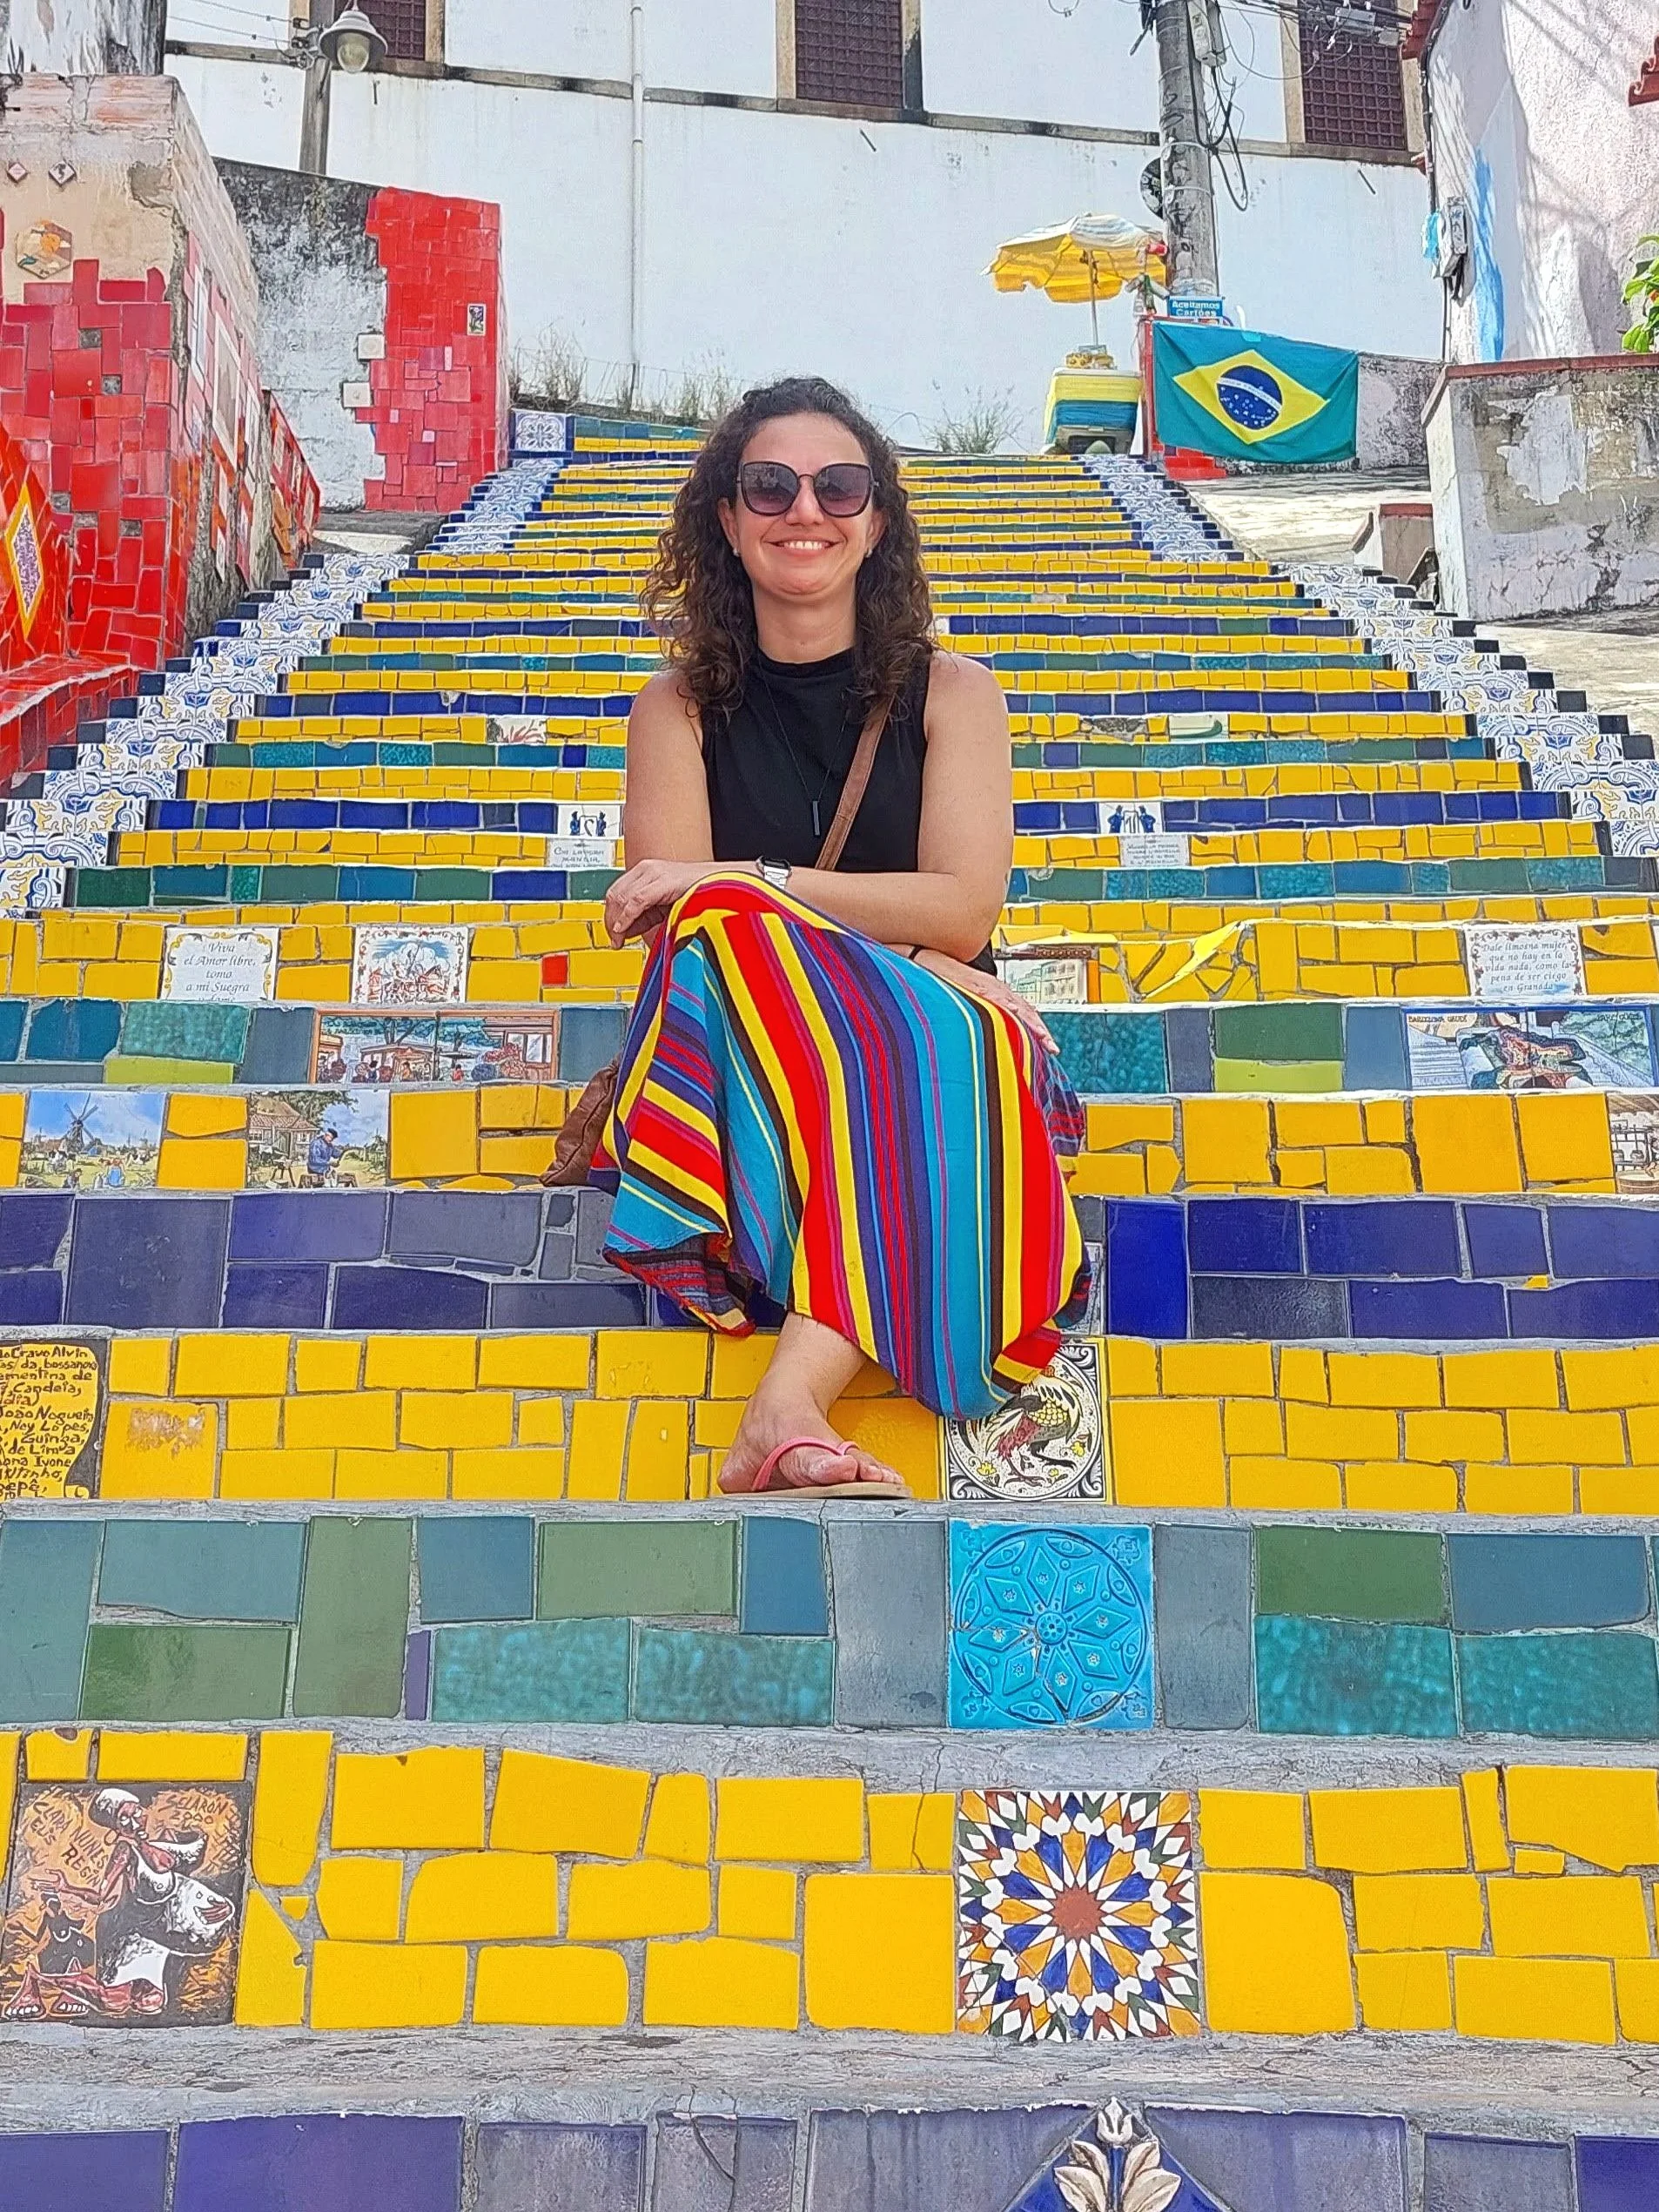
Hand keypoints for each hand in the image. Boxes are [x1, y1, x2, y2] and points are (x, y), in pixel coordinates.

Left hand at [604, 859, 725, 945]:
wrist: (723, 884)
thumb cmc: (699, 894)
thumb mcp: (664, 907)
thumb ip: (644, 917)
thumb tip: (623, 931)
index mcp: (646, 871)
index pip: (616, 892)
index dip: (609, 915)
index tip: (612, 935)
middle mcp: (647, 869)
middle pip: (614, 894)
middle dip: (610, 920)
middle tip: (614, 940)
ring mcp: (654, 873)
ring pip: (621, 897)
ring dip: (615, 922)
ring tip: (619, 939)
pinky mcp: (663, 881)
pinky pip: (636, 901)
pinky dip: (626, 918)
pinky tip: (624, 930)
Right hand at [913, 947, 1056, 1051]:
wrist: (924, 960)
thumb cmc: (941, 982)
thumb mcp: (965, 1002)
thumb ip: (978, 1017)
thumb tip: (986, 1038)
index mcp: (994, 994)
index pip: (1022, 1012)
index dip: (1036, 1029)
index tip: (1048, 1047)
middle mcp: (994, 989)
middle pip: (1024, 1009)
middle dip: (1039, 1030)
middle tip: (1052, 1047)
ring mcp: (984, 985)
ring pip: (1013, 1003)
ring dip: (1029, 1020)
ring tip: (1042, 1036)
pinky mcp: (973, 982)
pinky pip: (991, 993)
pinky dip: (1004, 1003)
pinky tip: (1014, 1012)